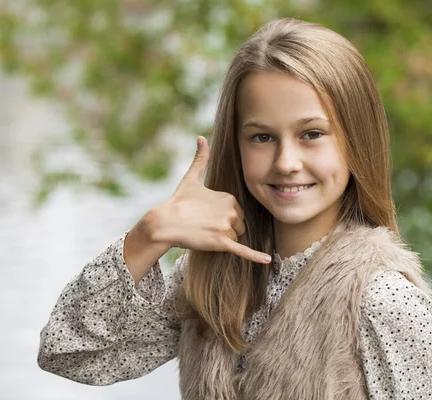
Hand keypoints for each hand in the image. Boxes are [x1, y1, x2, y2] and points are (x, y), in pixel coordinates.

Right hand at [151, 136, 270, 263]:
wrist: (165, 222)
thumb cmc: (178, 201)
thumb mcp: (192, 178)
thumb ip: (201, 158)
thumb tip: (201, 136)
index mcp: (229, 197)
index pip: (237, 213)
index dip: (224, 217)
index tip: (207, 216)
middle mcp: (231, 210)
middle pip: (239, 226)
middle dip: (226, 229)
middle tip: (205, 226)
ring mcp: (226, 227)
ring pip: (235, 238)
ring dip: (223, 239)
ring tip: (204, 233)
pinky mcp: (221, 242)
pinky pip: (243, 250)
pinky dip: (255, 256)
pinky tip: (267, 260)